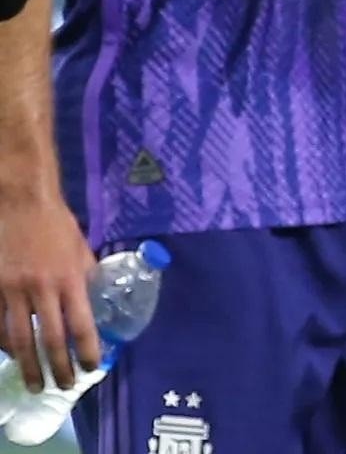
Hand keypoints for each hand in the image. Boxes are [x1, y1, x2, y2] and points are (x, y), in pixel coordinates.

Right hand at [0, 188, 97, 391]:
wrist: (21, 202)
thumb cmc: (56, 224)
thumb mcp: (81, 249)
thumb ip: (86, 276)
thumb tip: (94, 302)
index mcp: (71, 278)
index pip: (83, 324)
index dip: (88, 350)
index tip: (92, 367)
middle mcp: (43, 288)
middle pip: (51, 339)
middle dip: (59, 367)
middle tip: (64, 386)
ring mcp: (13, 290)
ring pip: (20, 339)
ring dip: (29, 366)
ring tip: (36, 384)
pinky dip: (4, 344)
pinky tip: (11, 356)